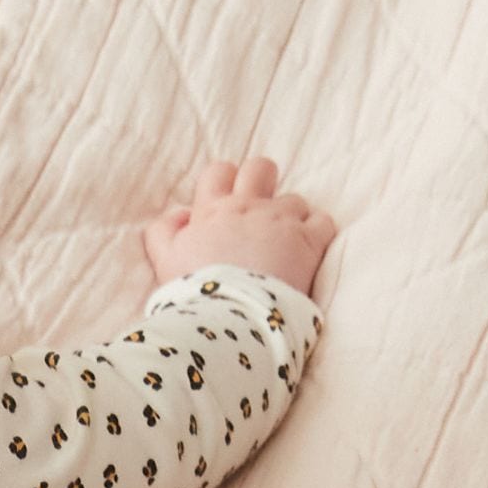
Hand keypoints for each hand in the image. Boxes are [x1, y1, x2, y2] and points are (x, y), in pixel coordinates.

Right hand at [142, 154, 335, 297]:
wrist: (227, 319)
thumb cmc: (193, 295)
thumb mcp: (164, 262)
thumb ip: (164, 231)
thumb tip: (182, 213)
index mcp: (213, 210)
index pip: (219, 172)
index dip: (225, 182)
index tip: (227, 205)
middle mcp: (248, 207)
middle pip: (259, 168)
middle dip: (263, 184)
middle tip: (260, 214)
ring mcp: (281, 222)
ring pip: (294, 200)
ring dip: (291, 219)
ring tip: (284, 248)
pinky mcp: (308, 243)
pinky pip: (323, 222)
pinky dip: (318, 234)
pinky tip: (308, 253)